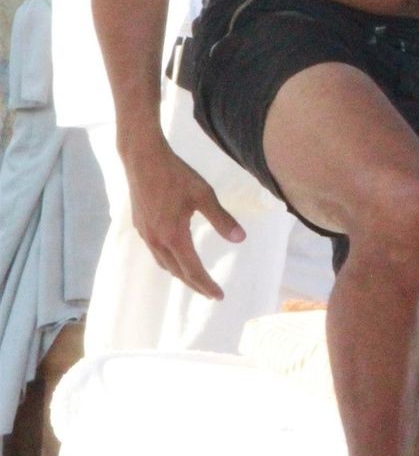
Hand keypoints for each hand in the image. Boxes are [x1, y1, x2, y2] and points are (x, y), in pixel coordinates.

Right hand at [123, 140, 243, 299]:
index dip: (206, 284)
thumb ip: (222, 219)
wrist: (143, 160)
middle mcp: (157, 240)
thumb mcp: (204, 195)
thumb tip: (240, 239)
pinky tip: (176, 257)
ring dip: (181, 274)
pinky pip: (156, 253)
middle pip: (177, 271)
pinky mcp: (141, 226)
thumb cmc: (176, 175)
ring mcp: (145, 234)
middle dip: (195, 284)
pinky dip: (169, 262)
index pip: (193, 269)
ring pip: (164, 264)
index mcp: (173, 236)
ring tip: (196, 280)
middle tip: (212, 294)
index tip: (219, 296)